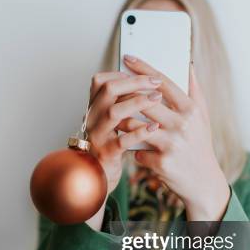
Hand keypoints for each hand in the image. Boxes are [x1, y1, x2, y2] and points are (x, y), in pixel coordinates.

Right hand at [85, 71, 162, 193]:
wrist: (98, 176)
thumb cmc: (111, 144)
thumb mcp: (111, 121)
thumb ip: (121, 102)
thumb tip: (147, 80)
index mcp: (94, 107)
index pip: (101, 80)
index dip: (122, 74)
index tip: (145, 73)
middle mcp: (92, 118)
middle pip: (108, 90)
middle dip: (135, 82)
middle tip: (156, 82)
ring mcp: (97, 135)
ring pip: (113, 112)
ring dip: (137, 102)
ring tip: (157, 98)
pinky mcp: (106, 153)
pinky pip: (122, 140)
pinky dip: (139, 132)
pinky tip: (153, 127)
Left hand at [119, 56, 230, 220]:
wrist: (204, 182)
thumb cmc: (200, 146)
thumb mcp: (203, 118)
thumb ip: (195, 91)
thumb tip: (188, 65)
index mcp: (191, 110)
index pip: (163, 82)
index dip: (143, 69)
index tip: (128, 58)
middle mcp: (182, 125)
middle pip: (145, 102)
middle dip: (126, 95)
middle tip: (112, 91)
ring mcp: (171, 144)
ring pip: (135, 126)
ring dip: (123, 123)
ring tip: (116, 120)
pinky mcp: (161, 162)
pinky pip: (137, 151)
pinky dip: (133, 149)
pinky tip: (134, 150)